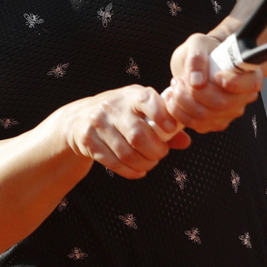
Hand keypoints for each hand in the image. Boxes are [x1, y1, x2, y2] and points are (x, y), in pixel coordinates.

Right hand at [60, 85, 186, 178]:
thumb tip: (185, 141)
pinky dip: (130, 171)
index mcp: (131, 95)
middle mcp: (112, 106)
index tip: (171, 129)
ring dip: (144, 164)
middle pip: (138, 135)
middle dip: (155, 151)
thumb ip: (165, 124)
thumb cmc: (120, 114)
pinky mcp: (88, 140)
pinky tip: (138, 170)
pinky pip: (113, 162)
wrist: (80, 119)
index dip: (162, 116)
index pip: (148, 101)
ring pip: (126, 153)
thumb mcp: (140, 110)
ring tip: (150, 164)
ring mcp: (98, 123)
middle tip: (161, 154)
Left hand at [164, 33, 261, 134]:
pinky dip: (179, 112)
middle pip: (221, 103)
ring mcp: (230, 112)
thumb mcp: (197, 44)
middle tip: (180, 79)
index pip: (251, 84)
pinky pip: (196, 125)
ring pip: (205, 116)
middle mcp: (243, 96)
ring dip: (182, 102)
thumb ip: (197, 58)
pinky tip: (174, 98)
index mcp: (247, 73)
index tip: (215, 76)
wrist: (195, 65)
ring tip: (175, 85)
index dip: (234, 83)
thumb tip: (197, 81)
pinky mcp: (215, 123)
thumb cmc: (202, 51)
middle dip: (194, 93)